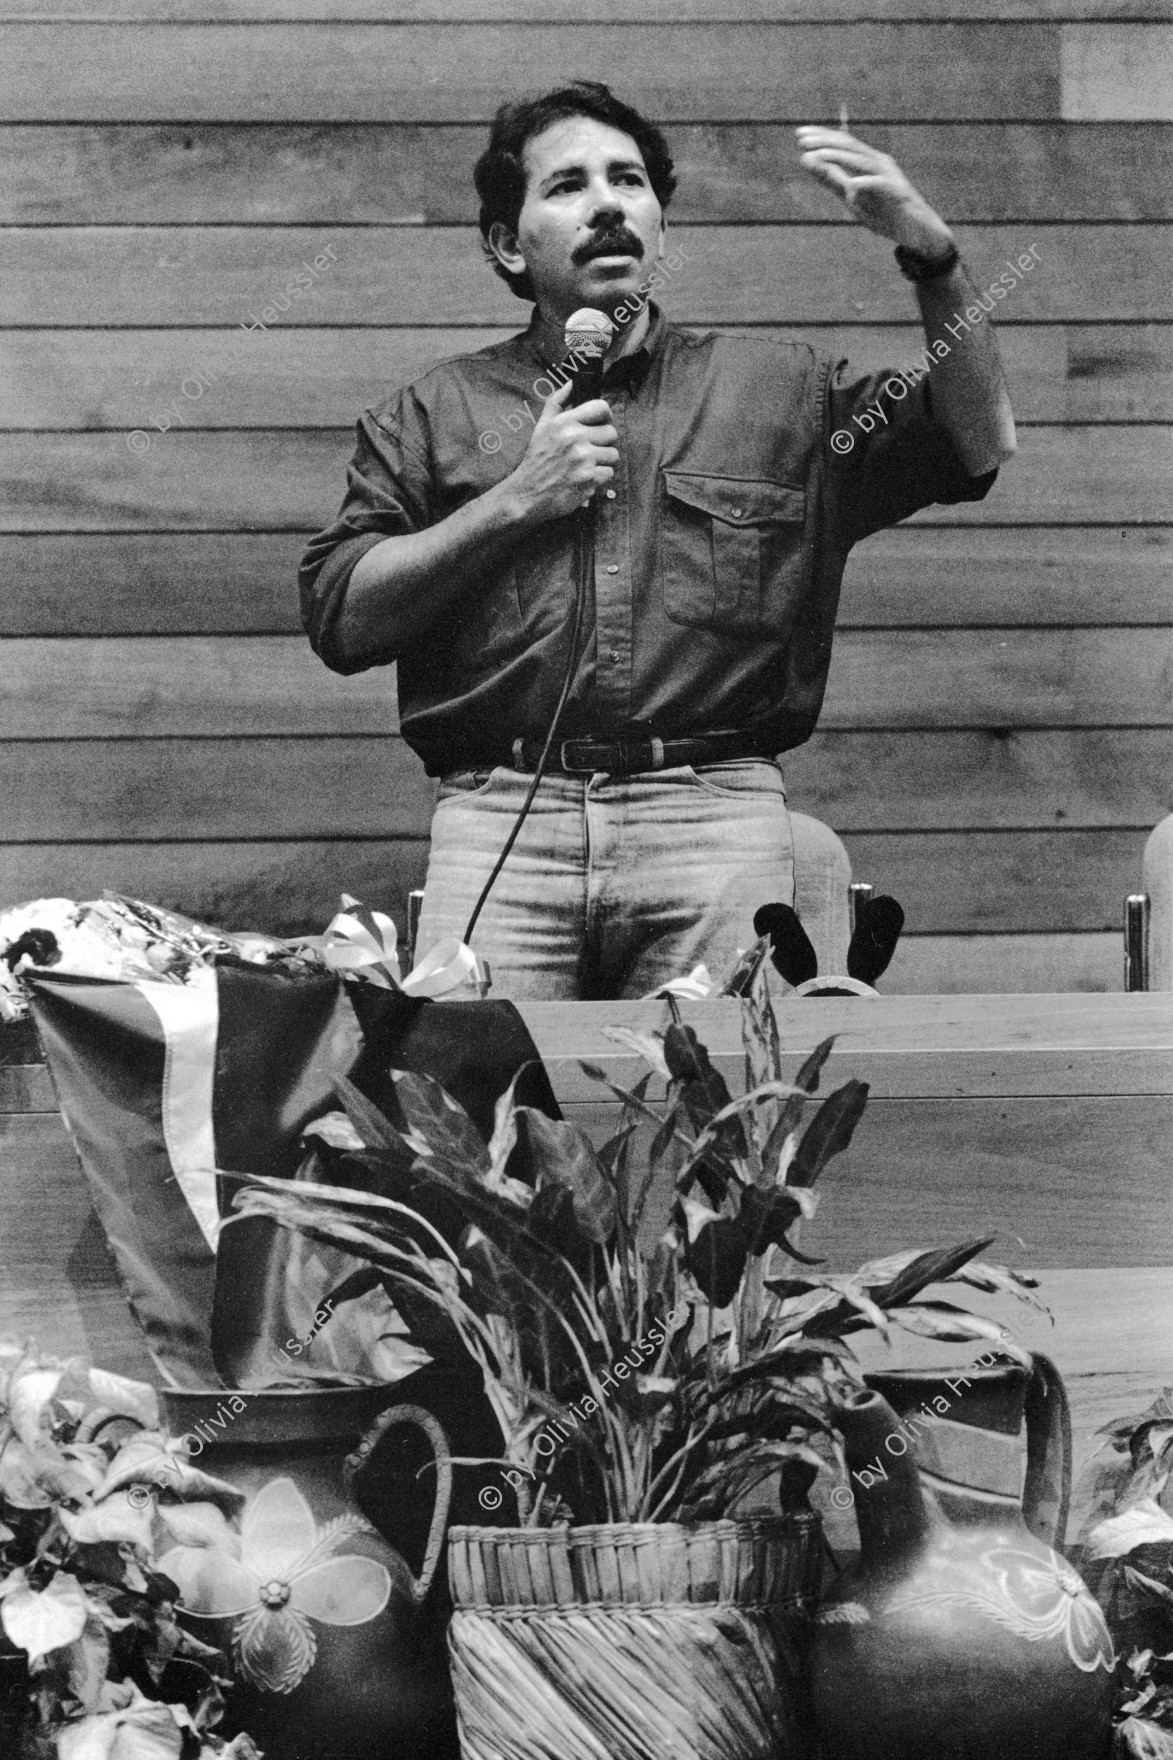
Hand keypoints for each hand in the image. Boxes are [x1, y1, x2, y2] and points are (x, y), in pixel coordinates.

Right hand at [503, 378, 618, 524]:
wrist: (527, 494)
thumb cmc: (536, 460)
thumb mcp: (542, 426)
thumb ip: (557, 402)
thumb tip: (572, 382)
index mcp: (565, 422)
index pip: (601, 407)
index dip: (606, 416)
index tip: (601, 424)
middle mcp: (575, 438)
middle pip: (611, 433)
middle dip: (603, 443)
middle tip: (589, 451)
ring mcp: (583, 459)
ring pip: (613, 455)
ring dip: (603, 462)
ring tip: (586, 466)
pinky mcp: (589, 479)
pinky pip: (609, 473)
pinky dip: (599, 479)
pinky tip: (584, 479)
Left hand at [795, 125, 954, 257]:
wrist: (918, 232)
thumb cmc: (885, 213)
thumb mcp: (851, 196)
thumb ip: (832, 179)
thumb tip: (807, 160)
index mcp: (868, 162)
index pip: (843, 144)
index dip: (822, 137)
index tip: (799, 134)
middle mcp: (879, 163)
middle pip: (851, 147)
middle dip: (826, 142)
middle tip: (802, 140)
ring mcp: (890, 176)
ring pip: (862, 162)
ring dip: (839, 157)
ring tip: (819, 155)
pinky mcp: (899, 193)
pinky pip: (881, 186)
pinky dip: (866, 184)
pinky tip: (852, 185)